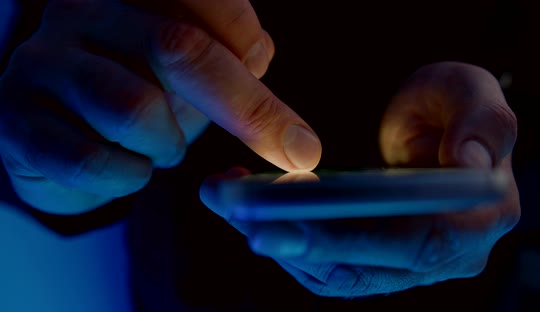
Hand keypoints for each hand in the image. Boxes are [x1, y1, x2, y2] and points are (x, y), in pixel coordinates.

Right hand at [0, 0, 320, 213]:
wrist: (58, 134)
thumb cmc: (138, 92)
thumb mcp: (194, 72)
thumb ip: (238, 68)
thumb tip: (283, 108)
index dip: (245, 40)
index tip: (263, 75)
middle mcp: (84, 11)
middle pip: (180, 48)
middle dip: (246, 108)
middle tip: (294, 150)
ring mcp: (43, 62)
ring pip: (135, 109)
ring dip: (168, 144)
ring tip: (163, 146)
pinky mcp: (18, 121)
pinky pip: (93, 159)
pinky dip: (129, 176)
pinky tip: (129, 168)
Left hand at [200, 62, 519, 296]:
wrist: (441, 132)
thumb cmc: (456, 109)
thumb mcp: (476, 95)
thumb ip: (484, 123)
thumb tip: (471, 161)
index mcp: (476, 222)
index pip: (411, 244)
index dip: (347, 240)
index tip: (286, 223)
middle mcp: (441, 255)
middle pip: (360, 267)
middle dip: (293, 244)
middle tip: (238, 213)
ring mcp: (403, 262)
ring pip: (333, 271)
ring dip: (278, 240)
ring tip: (230, 200)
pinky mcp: (372, 258)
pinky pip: (324, 262)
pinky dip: (285, 238)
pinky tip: (250, 208)